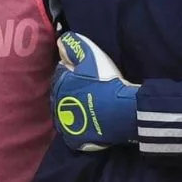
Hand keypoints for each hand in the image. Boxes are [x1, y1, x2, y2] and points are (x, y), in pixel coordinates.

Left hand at [51, 32, 139, 151]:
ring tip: (90, 105)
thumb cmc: (106, 81)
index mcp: (59, 86)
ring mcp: (66, 126)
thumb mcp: (91, 56)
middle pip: (62, 95)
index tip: (86, 72)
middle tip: (90, 88)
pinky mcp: (77, 140)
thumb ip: (74, 46)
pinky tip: (89, 123)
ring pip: (66, 115)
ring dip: (74, 109)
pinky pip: (74, 134)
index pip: (61, 74)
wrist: (124, 109)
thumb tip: (60, 41)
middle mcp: (57, 107)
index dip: (73, 71)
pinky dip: (79, 129)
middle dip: (72, 90)